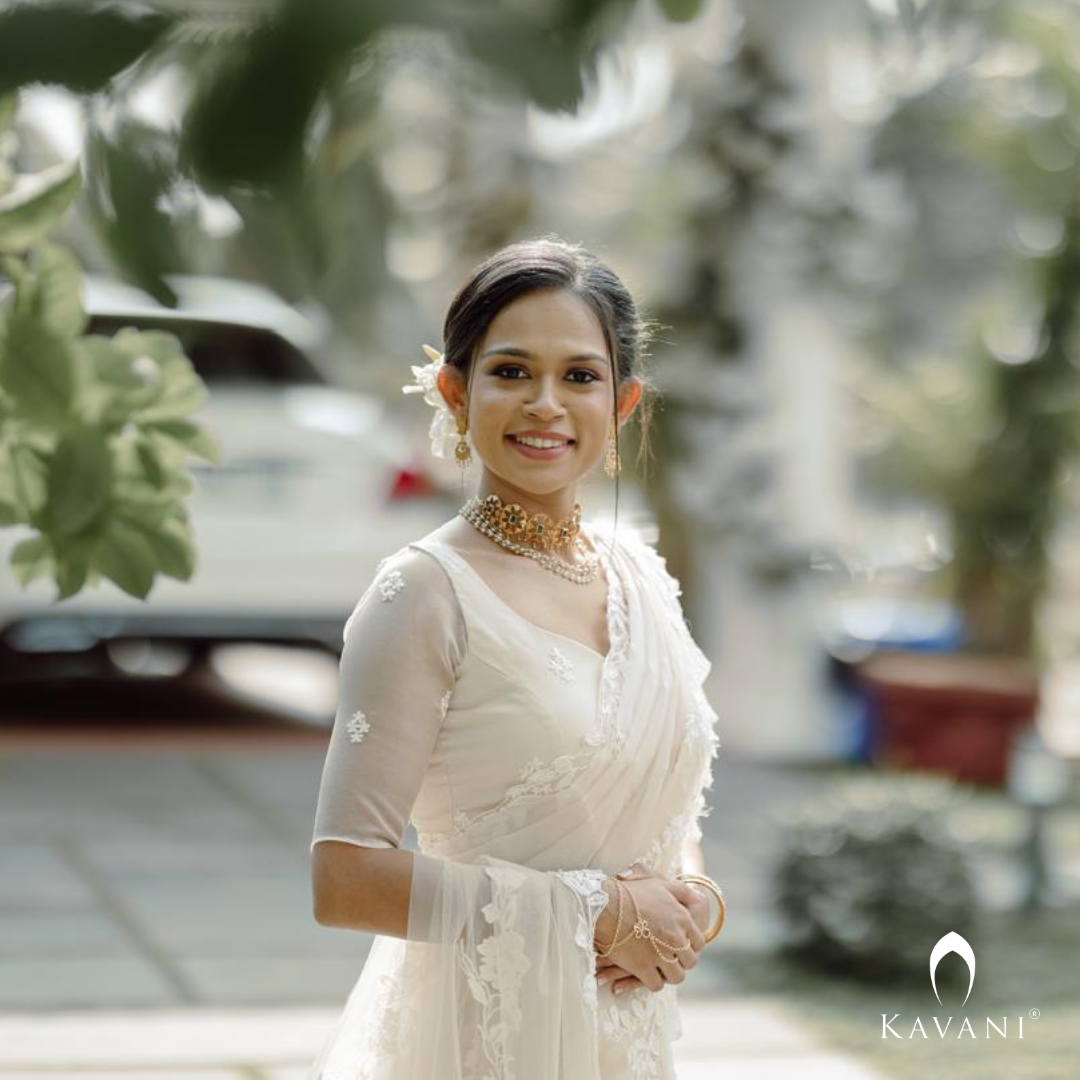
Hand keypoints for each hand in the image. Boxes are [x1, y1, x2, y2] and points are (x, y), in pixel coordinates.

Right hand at [593, 862, 705, 995]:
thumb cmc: (632, 892)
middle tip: (670, 960)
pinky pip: (657, 985)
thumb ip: (683, 892)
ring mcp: (660, 955)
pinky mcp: (643, 968)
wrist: (605, 905)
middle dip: (681, 962)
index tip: (681, 947)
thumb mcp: (661, 885)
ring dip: (669, 975)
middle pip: (689, 962)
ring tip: (660, 970)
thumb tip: (699, 898)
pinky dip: (653, 982)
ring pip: (676, 976)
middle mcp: (675, 939)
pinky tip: (648, 976)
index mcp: (682, 919)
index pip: (698, 943)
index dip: (690, 946)